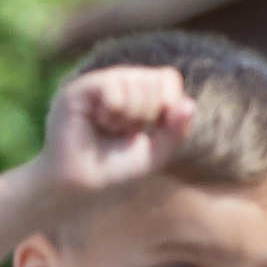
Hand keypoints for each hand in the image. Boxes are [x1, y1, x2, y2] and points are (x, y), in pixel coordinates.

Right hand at [38, 64, 195, 202]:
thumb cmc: (114, 171)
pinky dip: (112, 112)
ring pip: (133, 81)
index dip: (168, 102)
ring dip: (127, 116)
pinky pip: (112, 86)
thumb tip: (188, 103)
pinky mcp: (78, 90)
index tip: (152, 128)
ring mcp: (96, 85)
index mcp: (135, 93)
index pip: (167, 77)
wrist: (81, 188)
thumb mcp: (155, 153)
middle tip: (122, 132)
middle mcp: (116, 83)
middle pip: (153, 79)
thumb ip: (176, 130)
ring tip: (107, 130)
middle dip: (146, 114)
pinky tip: (96, 124)